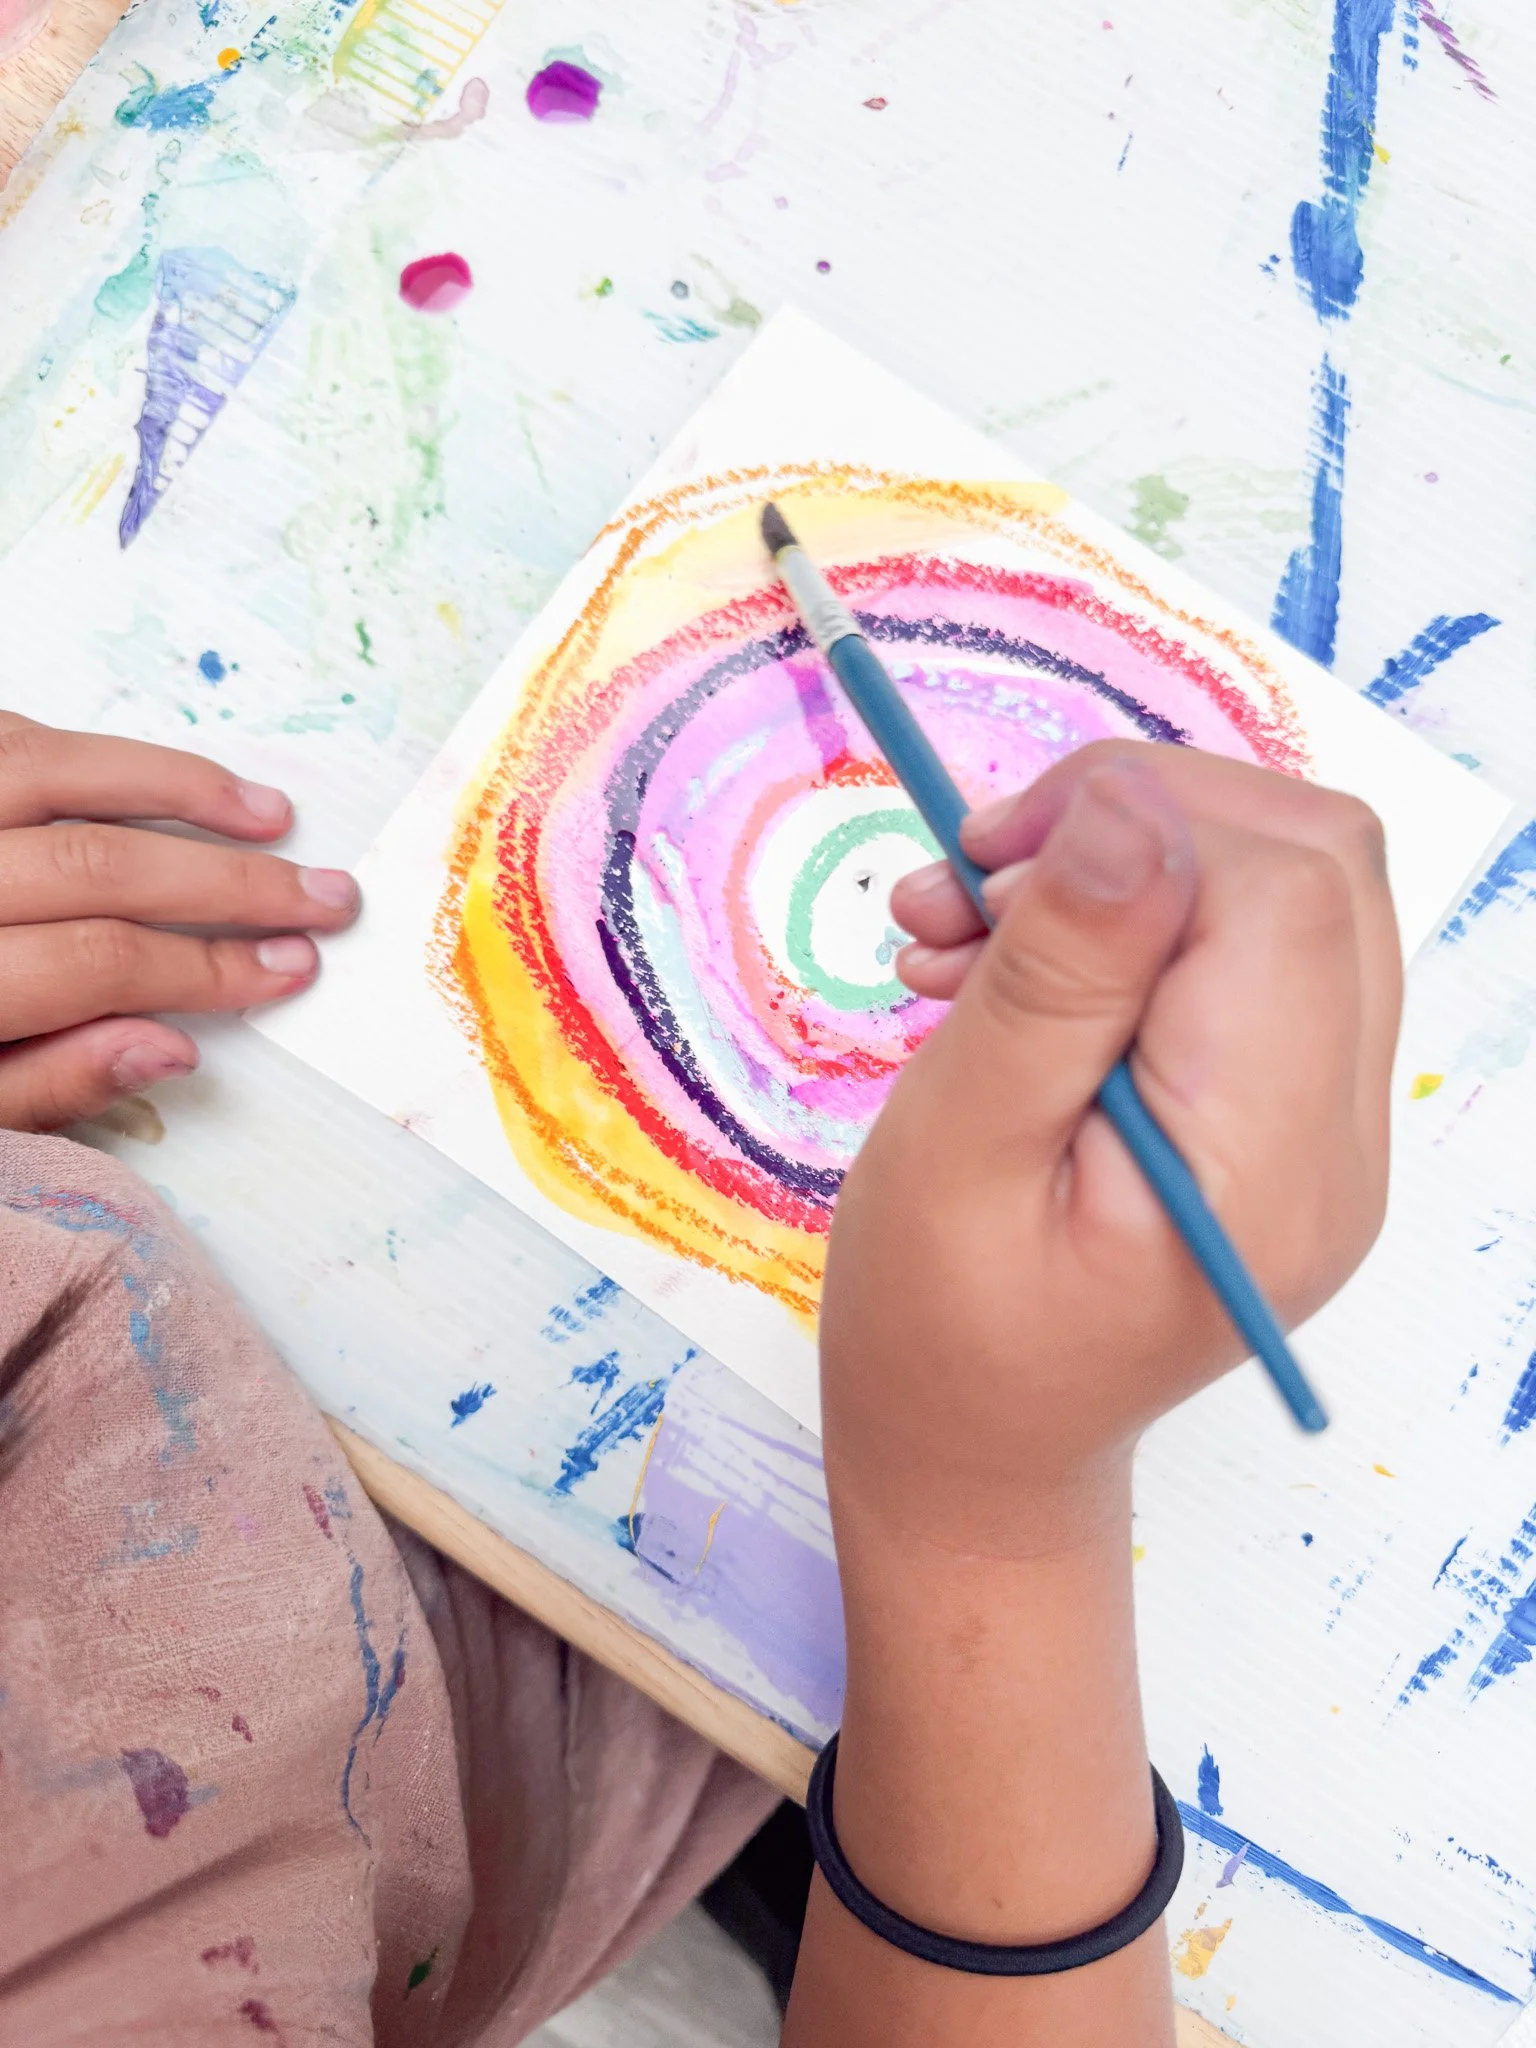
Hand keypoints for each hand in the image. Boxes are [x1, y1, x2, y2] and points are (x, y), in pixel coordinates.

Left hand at [0, 713, 357, 1131]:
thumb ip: (39, 1084)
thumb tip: (170, 1045)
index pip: (92, 963)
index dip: (206, 967)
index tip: (292, 969)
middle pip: (91, 867)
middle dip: (225, 885)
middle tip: (325, 896)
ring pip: (51, 773)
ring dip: (175, 790)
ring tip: (270, 813)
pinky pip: (6, 737)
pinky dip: (90, 752)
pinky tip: (157, 777)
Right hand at [822, 739, 1400, 1552]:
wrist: (975, 1452)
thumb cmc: (938, 1333)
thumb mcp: (959, 1149)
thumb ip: (1054, 980)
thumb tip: (1129, 808)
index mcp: (1268, 1170)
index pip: (1277, 892)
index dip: (1133, 820)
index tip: (979, 858)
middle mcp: (1340, 1146)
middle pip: (1312, 864)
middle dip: (1131, 822)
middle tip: (968, 881)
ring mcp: (1330, 1131)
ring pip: (1288, 887)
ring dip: (1122, 865)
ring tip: (961, 931)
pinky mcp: (1289, 1114)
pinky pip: (1250, 951)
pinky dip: (1132, 919)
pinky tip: (1010, 964)